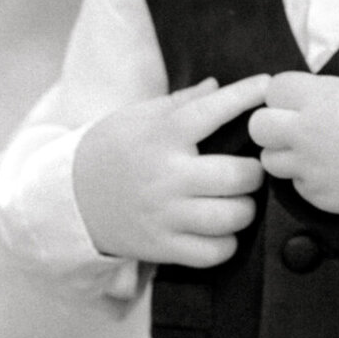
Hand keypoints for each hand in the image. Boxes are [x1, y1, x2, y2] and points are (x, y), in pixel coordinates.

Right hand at [73, 76, 269, 265]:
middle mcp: (167, 175)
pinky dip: (226, 242)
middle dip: (255, 172)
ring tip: (237, 200)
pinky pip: (215, 251)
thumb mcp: (139, 117)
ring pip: (233, 217)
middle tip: (252, 169)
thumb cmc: (112, 149)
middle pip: (238, 176)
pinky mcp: (163, 246)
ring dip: (245, 208)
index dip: (247, 96)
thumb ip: (183, 102)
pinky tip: (220, 229)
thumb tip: (220, 85)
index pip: (214, 110)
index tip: (268, 87)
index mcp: (162, 136)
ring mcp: (165, 214)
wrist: (70, 196)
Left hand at [248, 72, 338, 216]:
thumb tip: (318, 100)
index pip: (272, 91)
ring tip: (316, 154)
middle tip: (296, 130)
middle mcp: (304, 131)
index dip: (286, 97)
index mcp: (315, 97)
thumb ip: (331, 94)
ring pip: (271, 161)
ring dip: (287, 157)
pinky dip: (310, 181)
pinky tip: (335, 174)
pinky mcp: (319, 196)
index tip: (300, 103)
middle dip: (273, 127)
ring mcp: (309, 167)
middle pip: (258, 127)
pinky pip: (298, 187)